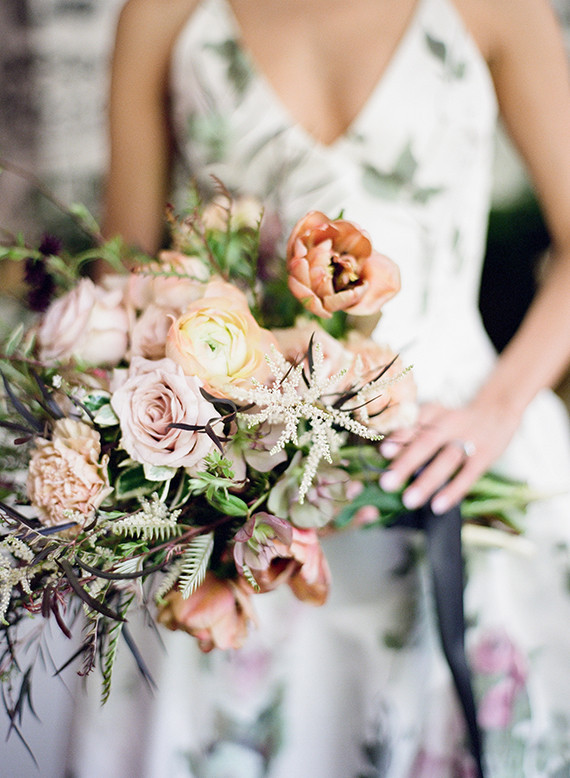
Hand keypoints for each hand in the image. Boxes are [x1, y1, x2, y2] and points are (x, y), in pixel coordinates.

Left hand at [379, 400, 520, 513]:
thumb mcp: (433, 417)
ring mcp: (469, 439)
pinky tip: (437, 506)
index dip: (398, 438)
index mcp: (433, 412)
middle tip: (387, 483)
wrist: (497, 411)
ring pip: (447, 460)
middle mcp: (450, 423)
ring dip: (427, 481)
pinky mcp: (485, 455)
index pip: (413, 426)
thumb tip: (382, 454)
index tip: (383, 452)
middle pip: (427, 442)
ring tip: (409, 500)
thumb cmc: (454, 421)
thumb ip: (411, 433)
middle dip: (406, 463)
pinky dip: (453, 491)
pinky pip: (468, 475)